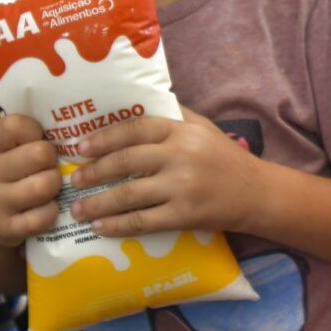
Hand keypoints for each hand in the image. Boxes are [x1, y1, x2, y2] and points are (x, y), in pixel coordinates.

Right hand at [0, 114, 60, 249]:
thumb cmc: (2, 173)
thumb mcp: (2, 148)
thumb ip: (21, 131)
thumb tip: (55, 116)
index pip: (16, 125)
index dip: (35, 131)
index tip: (36, 139)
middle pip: (40, 154)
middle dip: (52, 160)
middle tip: (47, 166)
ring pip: (46, 184)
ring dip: (54, 186)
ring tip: (48, 187)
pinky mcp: (4, 228)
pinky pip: (44, 216)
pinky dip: (50, 213)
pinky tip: (43, 209)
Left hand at [68, 107, 264, 236]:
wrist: (256, 193)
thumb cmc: (225, 158)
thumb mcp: (203, 128)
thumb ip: (173, 116)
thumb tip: (136, 102)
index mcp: (182, 131)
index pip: (135, 129)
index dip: (104, 138)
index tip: (80, 148)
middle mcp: (180, 155)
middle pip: (125, 161)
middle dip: (94, 172)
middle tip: (75, 181)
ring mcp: (182, 187)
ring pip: (128, 194)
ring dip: (98, 204)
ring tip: (78, 209)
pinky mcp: (184, 215)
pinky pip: (142, 221)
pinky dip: (118, 225)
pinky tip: (101, 228)